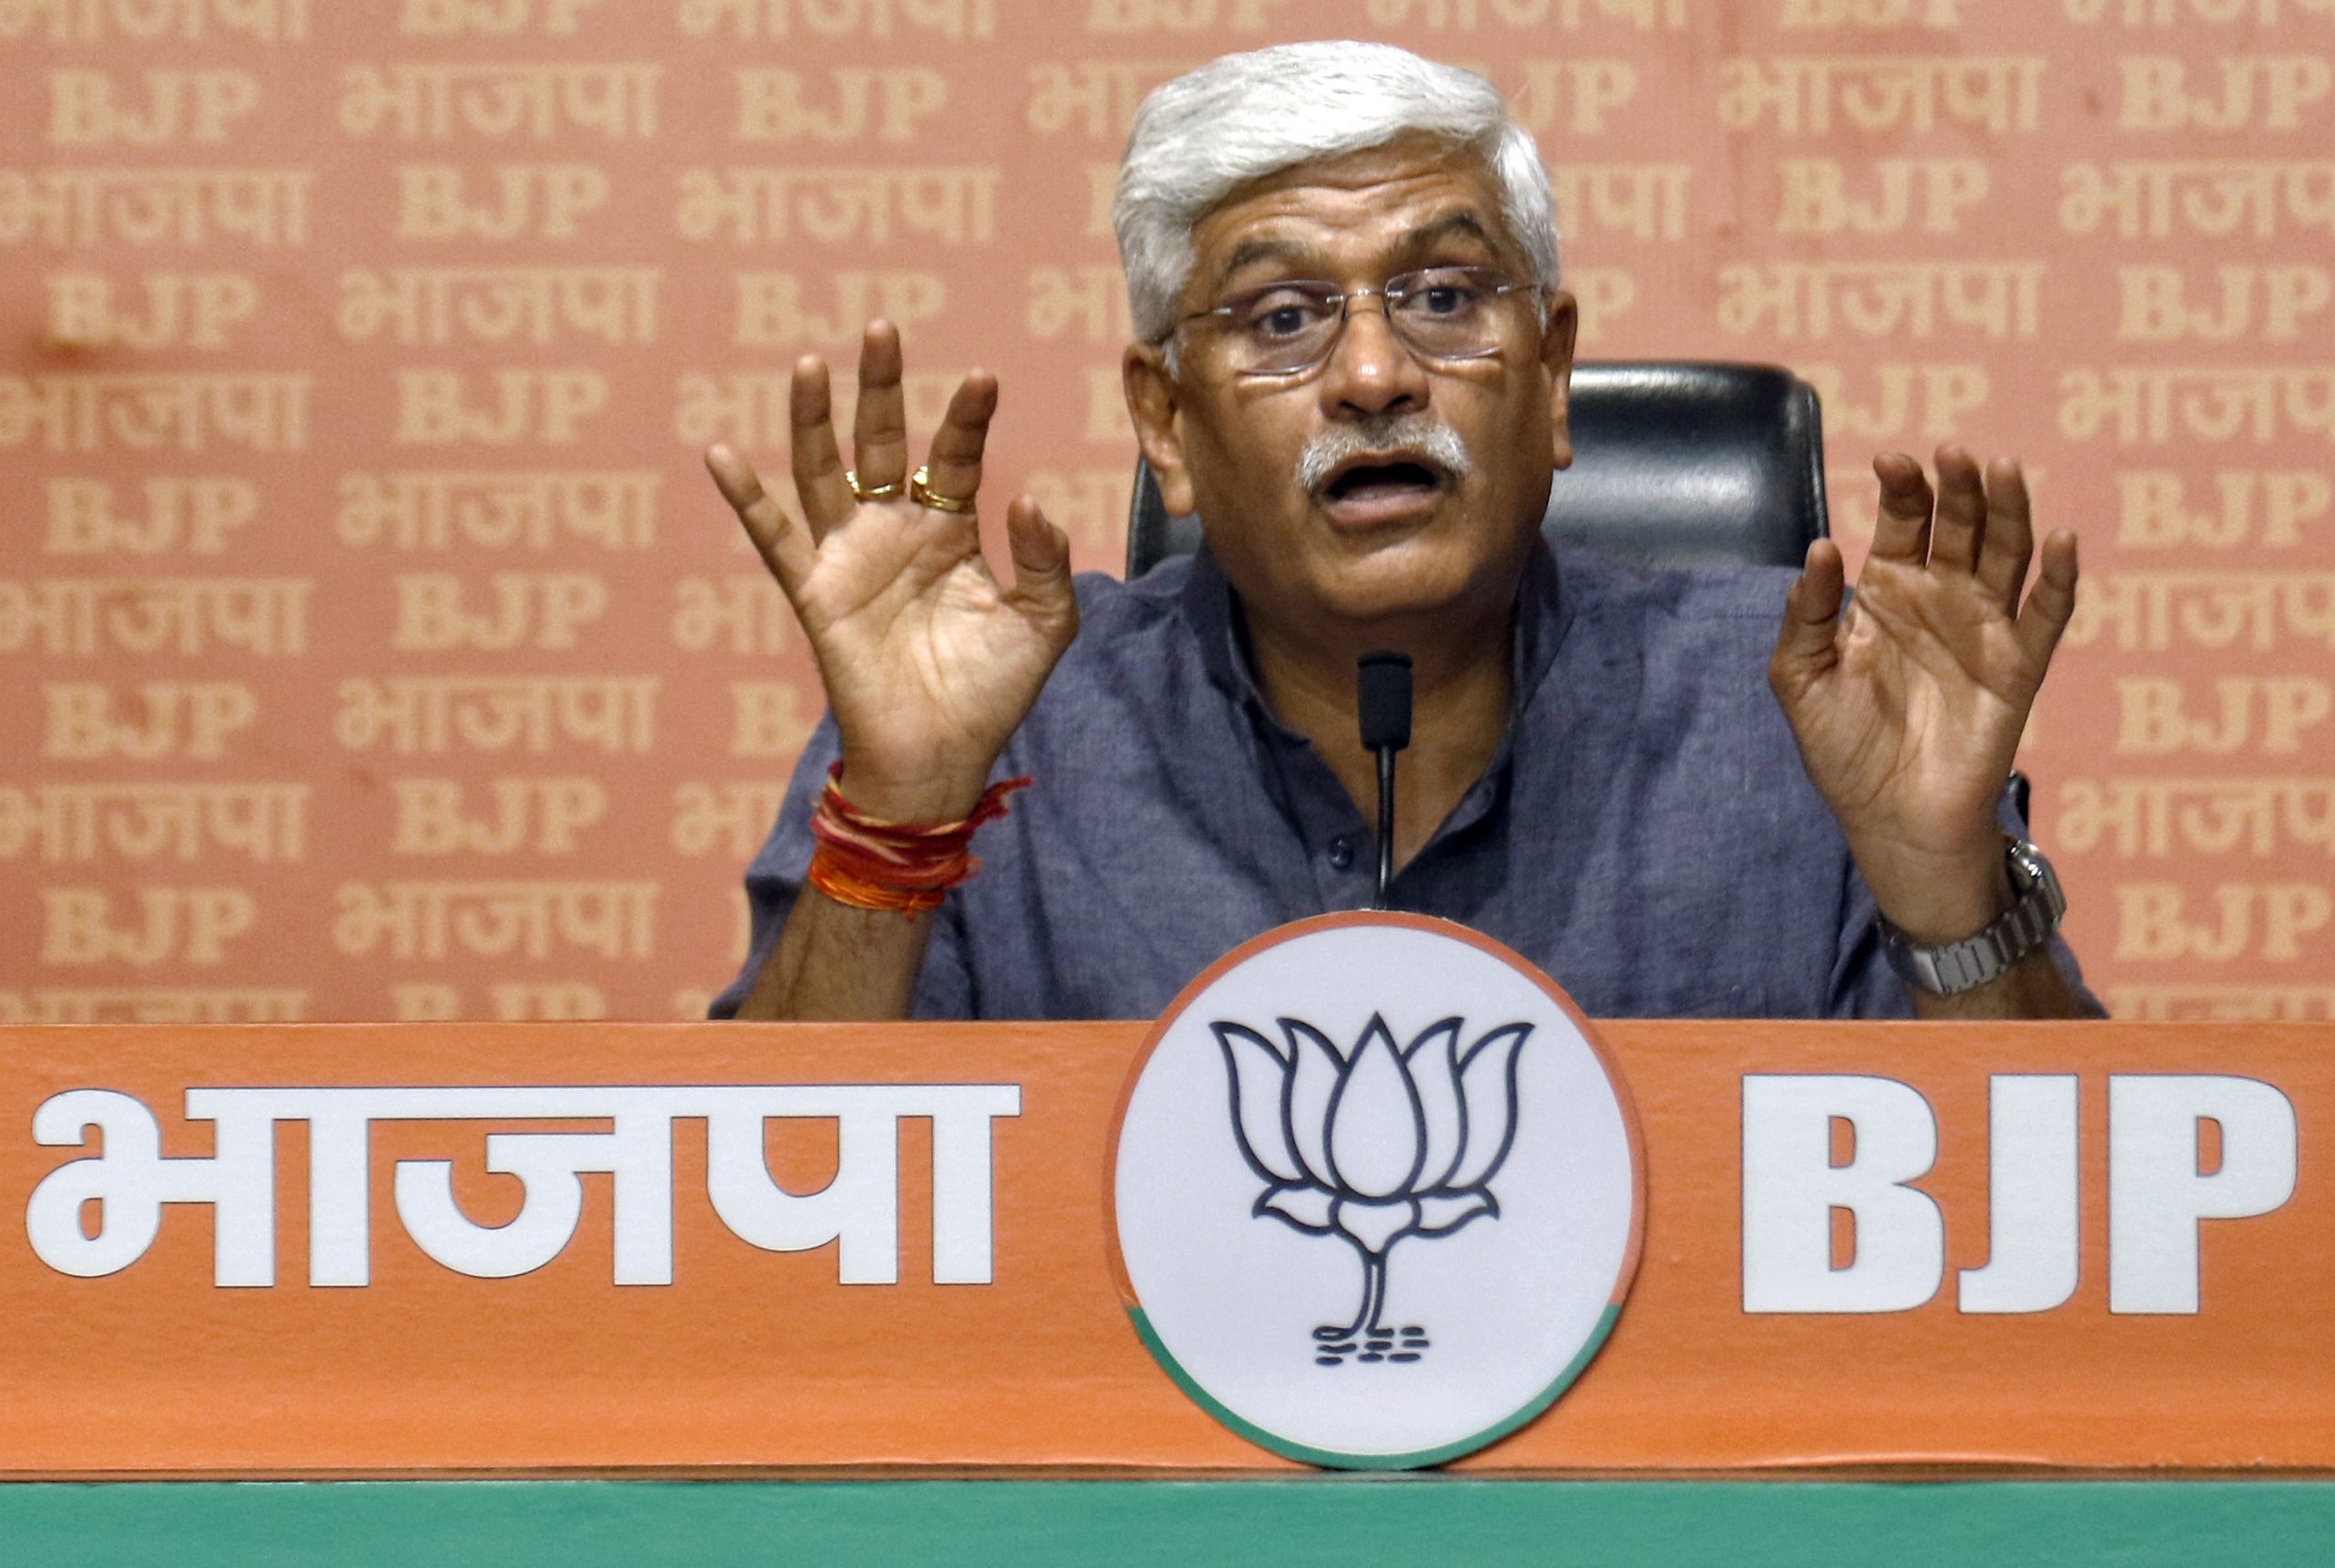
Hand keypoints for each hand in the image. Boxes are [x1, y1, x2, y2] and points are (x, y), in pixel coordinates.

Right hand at [704, 320, 1078, 820]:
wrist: (940, 757)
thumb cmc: (992, 692)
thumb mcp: (1043, 624)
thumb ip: (1044, 561)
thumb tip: (1030, 499)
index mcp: (949, 531)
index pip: (953, 456)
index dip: (966, 418)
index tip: (984, 379)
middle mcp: (894, 532)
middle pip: (880, 443)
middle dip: (880, 388)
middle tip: (883, 328)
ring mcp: (850, 559)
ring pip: (823, 473)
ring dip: (815, 420)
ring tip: (810, 363)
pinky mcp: (815, 594)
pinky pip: (773, 540)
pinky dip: (746, 499)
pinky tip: (719, 454)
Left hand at [1768, 445, 2078, 942]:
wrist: (1888, 817)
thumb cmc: (1841, 748)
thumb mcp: (1800, 678)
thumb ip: (1806, 615)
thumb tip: (1821, 546)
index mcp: (1888, 591)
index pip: (1901, 522)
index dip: (1901, 490)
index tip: (1892, 461)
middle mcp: (1941, 598)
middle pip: (1958, 525)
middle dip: (1958, 488)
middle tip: (1954, 454)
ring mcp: (1984, 628)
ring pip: (2006, 554)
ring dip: (2008, 512)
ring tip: (2002, 471)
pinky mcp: (2020, 667)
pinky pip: (2047, 614)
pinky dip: (2059, 578)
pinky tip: (2059, 540)